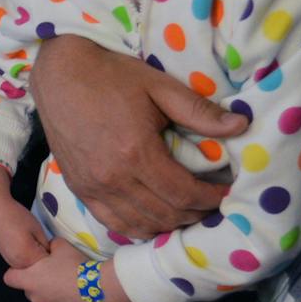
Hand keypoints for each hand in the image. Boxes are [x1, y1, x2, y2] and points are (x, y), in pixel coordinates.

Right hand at [0, 166, 49, 268]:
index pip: (49, 263)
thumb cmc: (15, 217)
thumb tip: (50, 254)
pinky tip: (24, 241)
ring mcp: (11, 262)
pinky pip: (23, 261)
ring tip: (29, 238)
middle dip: (43, 256)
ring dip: (35, 256)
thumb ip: (46, 245)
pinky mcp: (7, 258)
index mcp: (27, 258)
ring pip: (31, 265)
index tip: (50, 242)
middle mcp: (18, 265)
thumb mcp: (38, 230)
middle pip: (39, 267)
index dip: (52, 252)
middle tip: (39, 238)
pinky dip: (27, 255)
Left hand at [3, 240, 127, 301]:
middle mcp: (35, 298)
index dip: (16, 272)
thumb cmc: (75, 264)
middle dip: (36, 282)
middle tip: (52, 274)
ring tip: (66, 285)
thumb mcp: (60, 245)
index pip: (9, 278)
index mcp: (30, 280)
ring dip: (49, 294)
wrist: (98, 286)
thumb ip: (49, 245)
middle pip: (28, 289)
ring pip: (43, 300)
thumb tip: (48, 246)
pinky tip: (74, 295)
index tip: (28, 268)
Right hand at [30, 36, 243, 237]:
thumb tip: (241, 125)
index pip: (183, 193)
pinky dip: (138, 227)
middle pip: (164, 214)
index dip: (209, 199)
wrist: (59, 73)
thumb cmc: (111, 75)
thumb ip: (199, 111)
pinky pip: (113, 222)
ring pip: (139, 225)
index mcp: (136, 151)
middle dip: (194, 214)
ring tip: (186, 212)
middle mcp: (113, 177)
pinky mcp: (79, 188)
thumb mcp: (159, 86)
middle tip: (210, 204)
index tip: (224, 193)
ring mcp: (93, 186)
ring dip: (168, 224)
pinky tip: (153, 218)